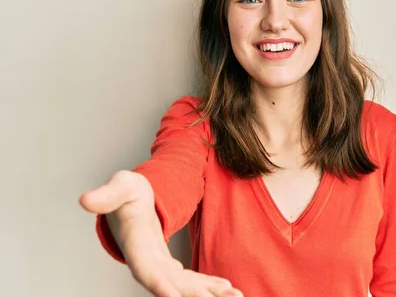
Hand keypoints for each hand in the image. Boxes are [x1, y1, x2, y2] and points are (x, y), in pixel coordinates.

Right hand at [80, 170, 242, 296]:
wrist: (132, 198)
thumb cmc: (128, 191)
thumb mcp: (121, 186)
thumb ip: (107, 195)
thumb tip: (85, 200)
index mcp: (135, 243)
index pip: (145, 269)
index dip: (159, 284)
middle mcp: (146, 260)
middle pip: (170, 285)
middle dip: (194, 295)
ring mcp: (158, 264)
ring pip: (183, 286)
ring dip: (208, 293)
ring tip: (235, 296)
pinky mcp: (167, 263)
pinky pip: (188, 279)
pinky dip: (207, 285)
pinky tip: (226, 288)